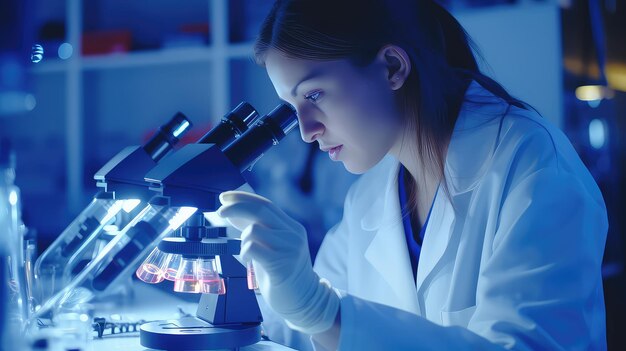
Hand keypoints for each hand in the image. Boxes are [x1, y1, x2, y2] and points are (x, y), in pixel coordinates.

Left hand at [217, 190, 339, 334]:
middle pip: (260, 211)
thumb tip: (233, 212)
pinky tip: (249, 260)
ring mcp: (289, 249)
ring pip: (254, 230)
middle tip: (220, 212)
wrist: (305, 300)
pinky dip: (245, 252)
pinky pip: (254, 248)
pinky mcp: (282, 265)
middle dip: (236, 207)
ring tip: (248, 253)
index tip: (224, 196)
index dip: (243, 197)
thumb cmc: (284, 274)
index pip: (265, 204)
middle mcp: (293, 234)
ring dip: (243, 239)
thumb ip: (258, 229)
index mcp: (291, 227)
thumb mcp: (273, 246)